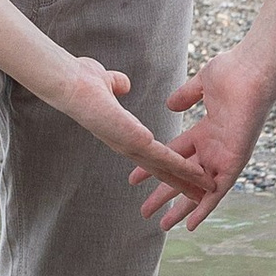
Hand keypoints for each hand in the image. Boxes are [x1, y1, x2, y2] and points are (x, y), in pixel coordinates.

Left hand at [51, 56, 217, 203]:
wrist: (68, 82)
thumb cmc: (80, 80)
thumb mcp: (104, 80)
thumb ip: (116, 83)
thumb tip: (121, 84)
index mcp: (122, 132)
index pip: (150, 152)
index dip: (168, 162)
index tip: (183, 170)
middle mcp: (126, 144)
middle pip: (160, 167)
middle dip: (181, 181)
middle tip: (199, 195)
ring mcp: (130, 145)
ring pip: (166, 166)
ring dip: (187, 178)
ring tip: (206, 190)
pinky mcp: (134, 141)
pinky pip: (164, 157)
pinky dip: (181, 166)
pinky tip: (197, 173)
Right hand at [130, 43, 275, 232]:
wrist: (251, 71)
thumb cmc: (232, 71)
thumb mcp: (201, 86)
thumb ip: (186, 96)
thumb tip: (170, 105)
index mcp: (207, 132)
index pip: (175, 154)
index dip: (155, 166)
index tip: (133, 179)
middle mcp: (215, 148)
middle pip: (183, 177)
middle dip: (164, 195)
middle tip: (145, 211)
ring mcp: (224, 157)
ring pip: (198, 190)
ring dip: (180, 208)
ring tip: (162, 226)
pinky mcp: (234, 163)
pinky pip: (218, 192)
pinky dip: (205, 208)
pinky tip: (191, 224)